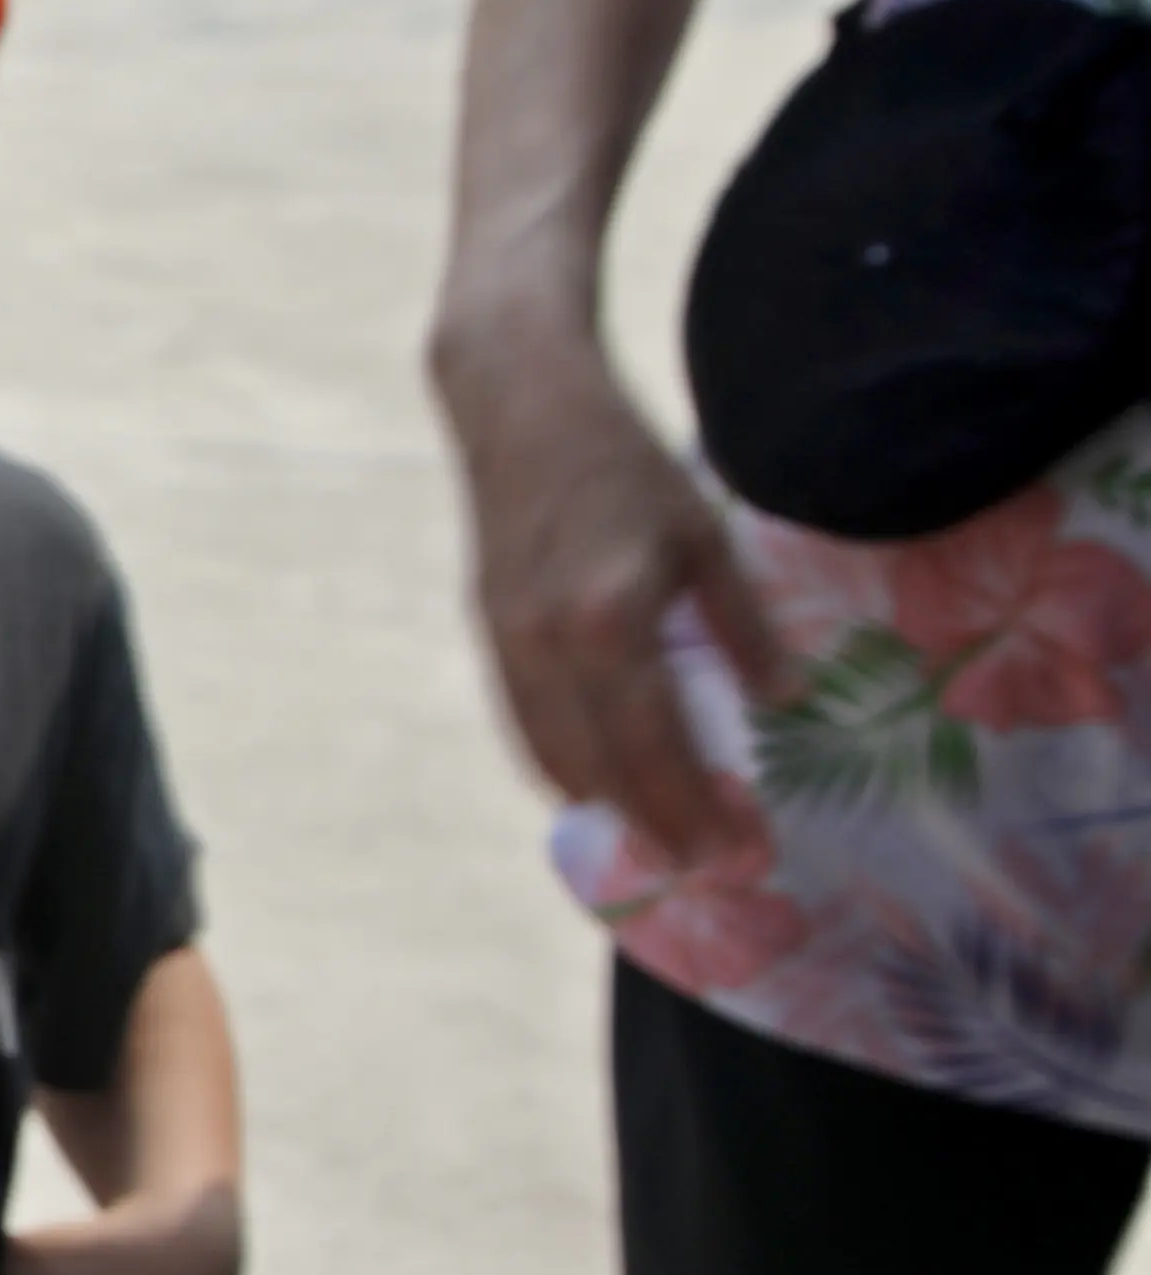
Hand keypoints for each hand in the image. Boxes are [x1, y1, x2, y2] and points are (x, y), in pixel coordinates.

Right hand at [431, 300, 785, 868]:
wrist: (517, 407)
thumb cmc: (625, 461)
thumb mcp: (705, 534)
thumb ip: (743, 624)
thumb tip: (785, 703)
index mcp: (611, 620)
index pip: (656, 742)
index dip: (696, 803)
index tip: (738, 850)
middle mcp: (549, 646)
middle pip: (603, 766)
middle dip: (657, 824)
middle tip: (708, 866)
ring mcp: (509, 644)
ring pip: (552, 754)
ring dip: (605, 807)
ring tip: (655, 842)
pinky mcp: (490, 634)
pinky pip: (522, 725)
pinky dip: (557, 766)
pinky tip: (590, 787)